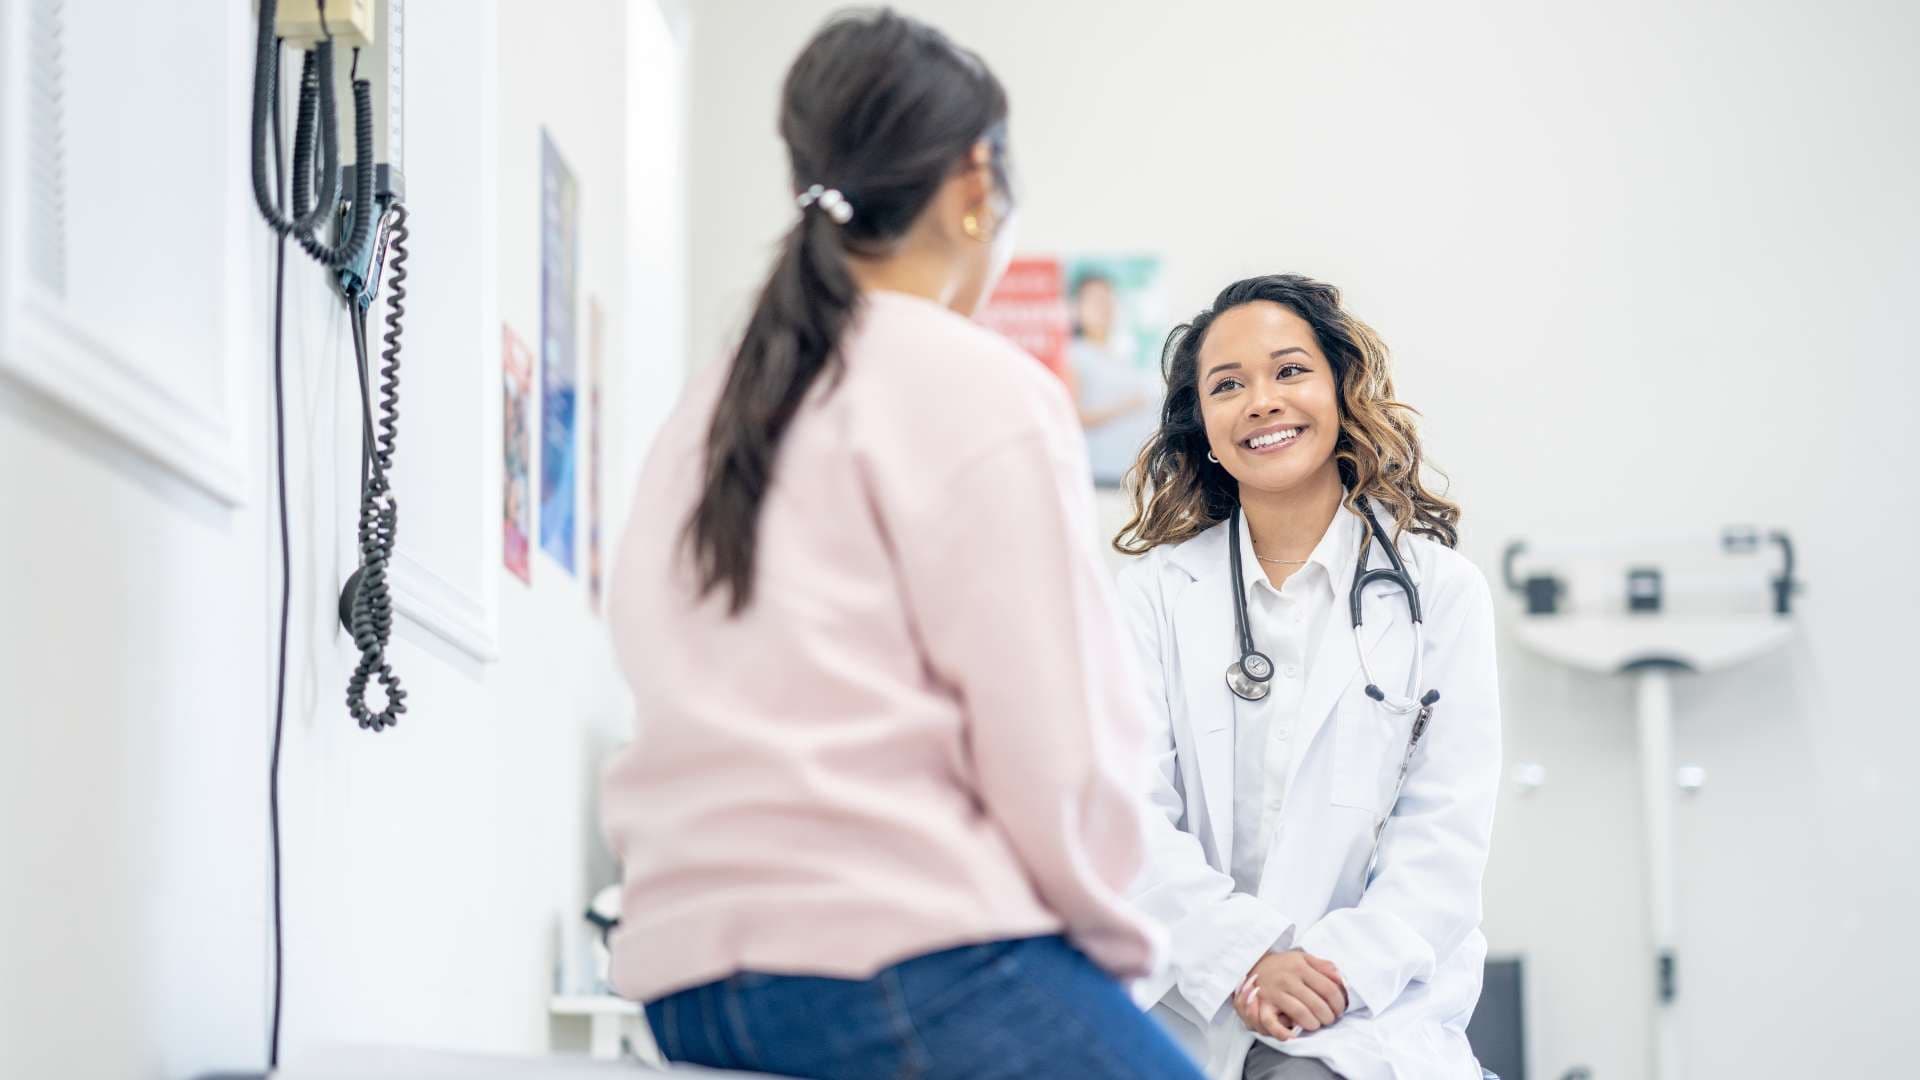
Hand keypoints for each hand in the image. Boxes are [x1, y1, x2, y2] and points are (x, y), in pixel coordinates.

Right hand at [1232, 949, 1346, 1040]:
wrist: (1251, 963)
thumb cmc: (1282, 964)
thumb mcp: (1303, 958)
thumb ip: (1323, 966)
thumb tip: (1341, 979)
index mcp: (1300, 967)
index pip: (1328, 988)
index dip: (1339, 1003)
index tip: (1340, 1009)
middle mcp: (1288, 979)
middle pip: (1317, 1004)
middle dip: (1328, 1016)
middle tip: (1330, 1019)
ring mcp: (1274, 993)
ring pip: (1300, 1013)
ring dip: (1313, 1024)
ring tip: (1316, 1024)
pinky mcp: (1262, 1005)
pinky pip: (1272, 1023)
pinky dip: (1283, 1032)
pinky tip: (1293, 1036)